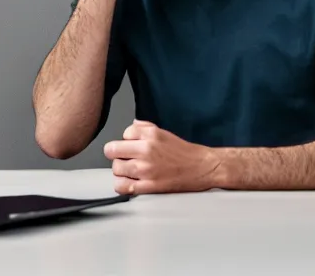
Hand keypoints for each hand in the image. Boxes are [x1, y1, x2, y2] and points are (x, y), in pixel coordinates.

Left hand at [103, 120, 221, 193]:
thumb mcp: (163, 132)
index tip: (133, 146)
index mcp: (150, 135)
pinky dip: (122, 185)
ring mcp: (146, 169)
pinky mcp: (149, 186)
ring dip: (121, 170)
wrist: (202, 167)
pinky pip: (122, 186)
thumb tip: (130, 126)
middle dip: (117, 154)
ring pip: (116, 169)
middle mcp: (146, 150)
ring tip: (131, 170)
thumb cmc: (183, 151)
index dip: (127, 140)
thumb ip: (144, 127)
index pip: (122, 134)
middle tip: (126, 158)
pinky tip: (130, 182)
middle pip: (112, 151)